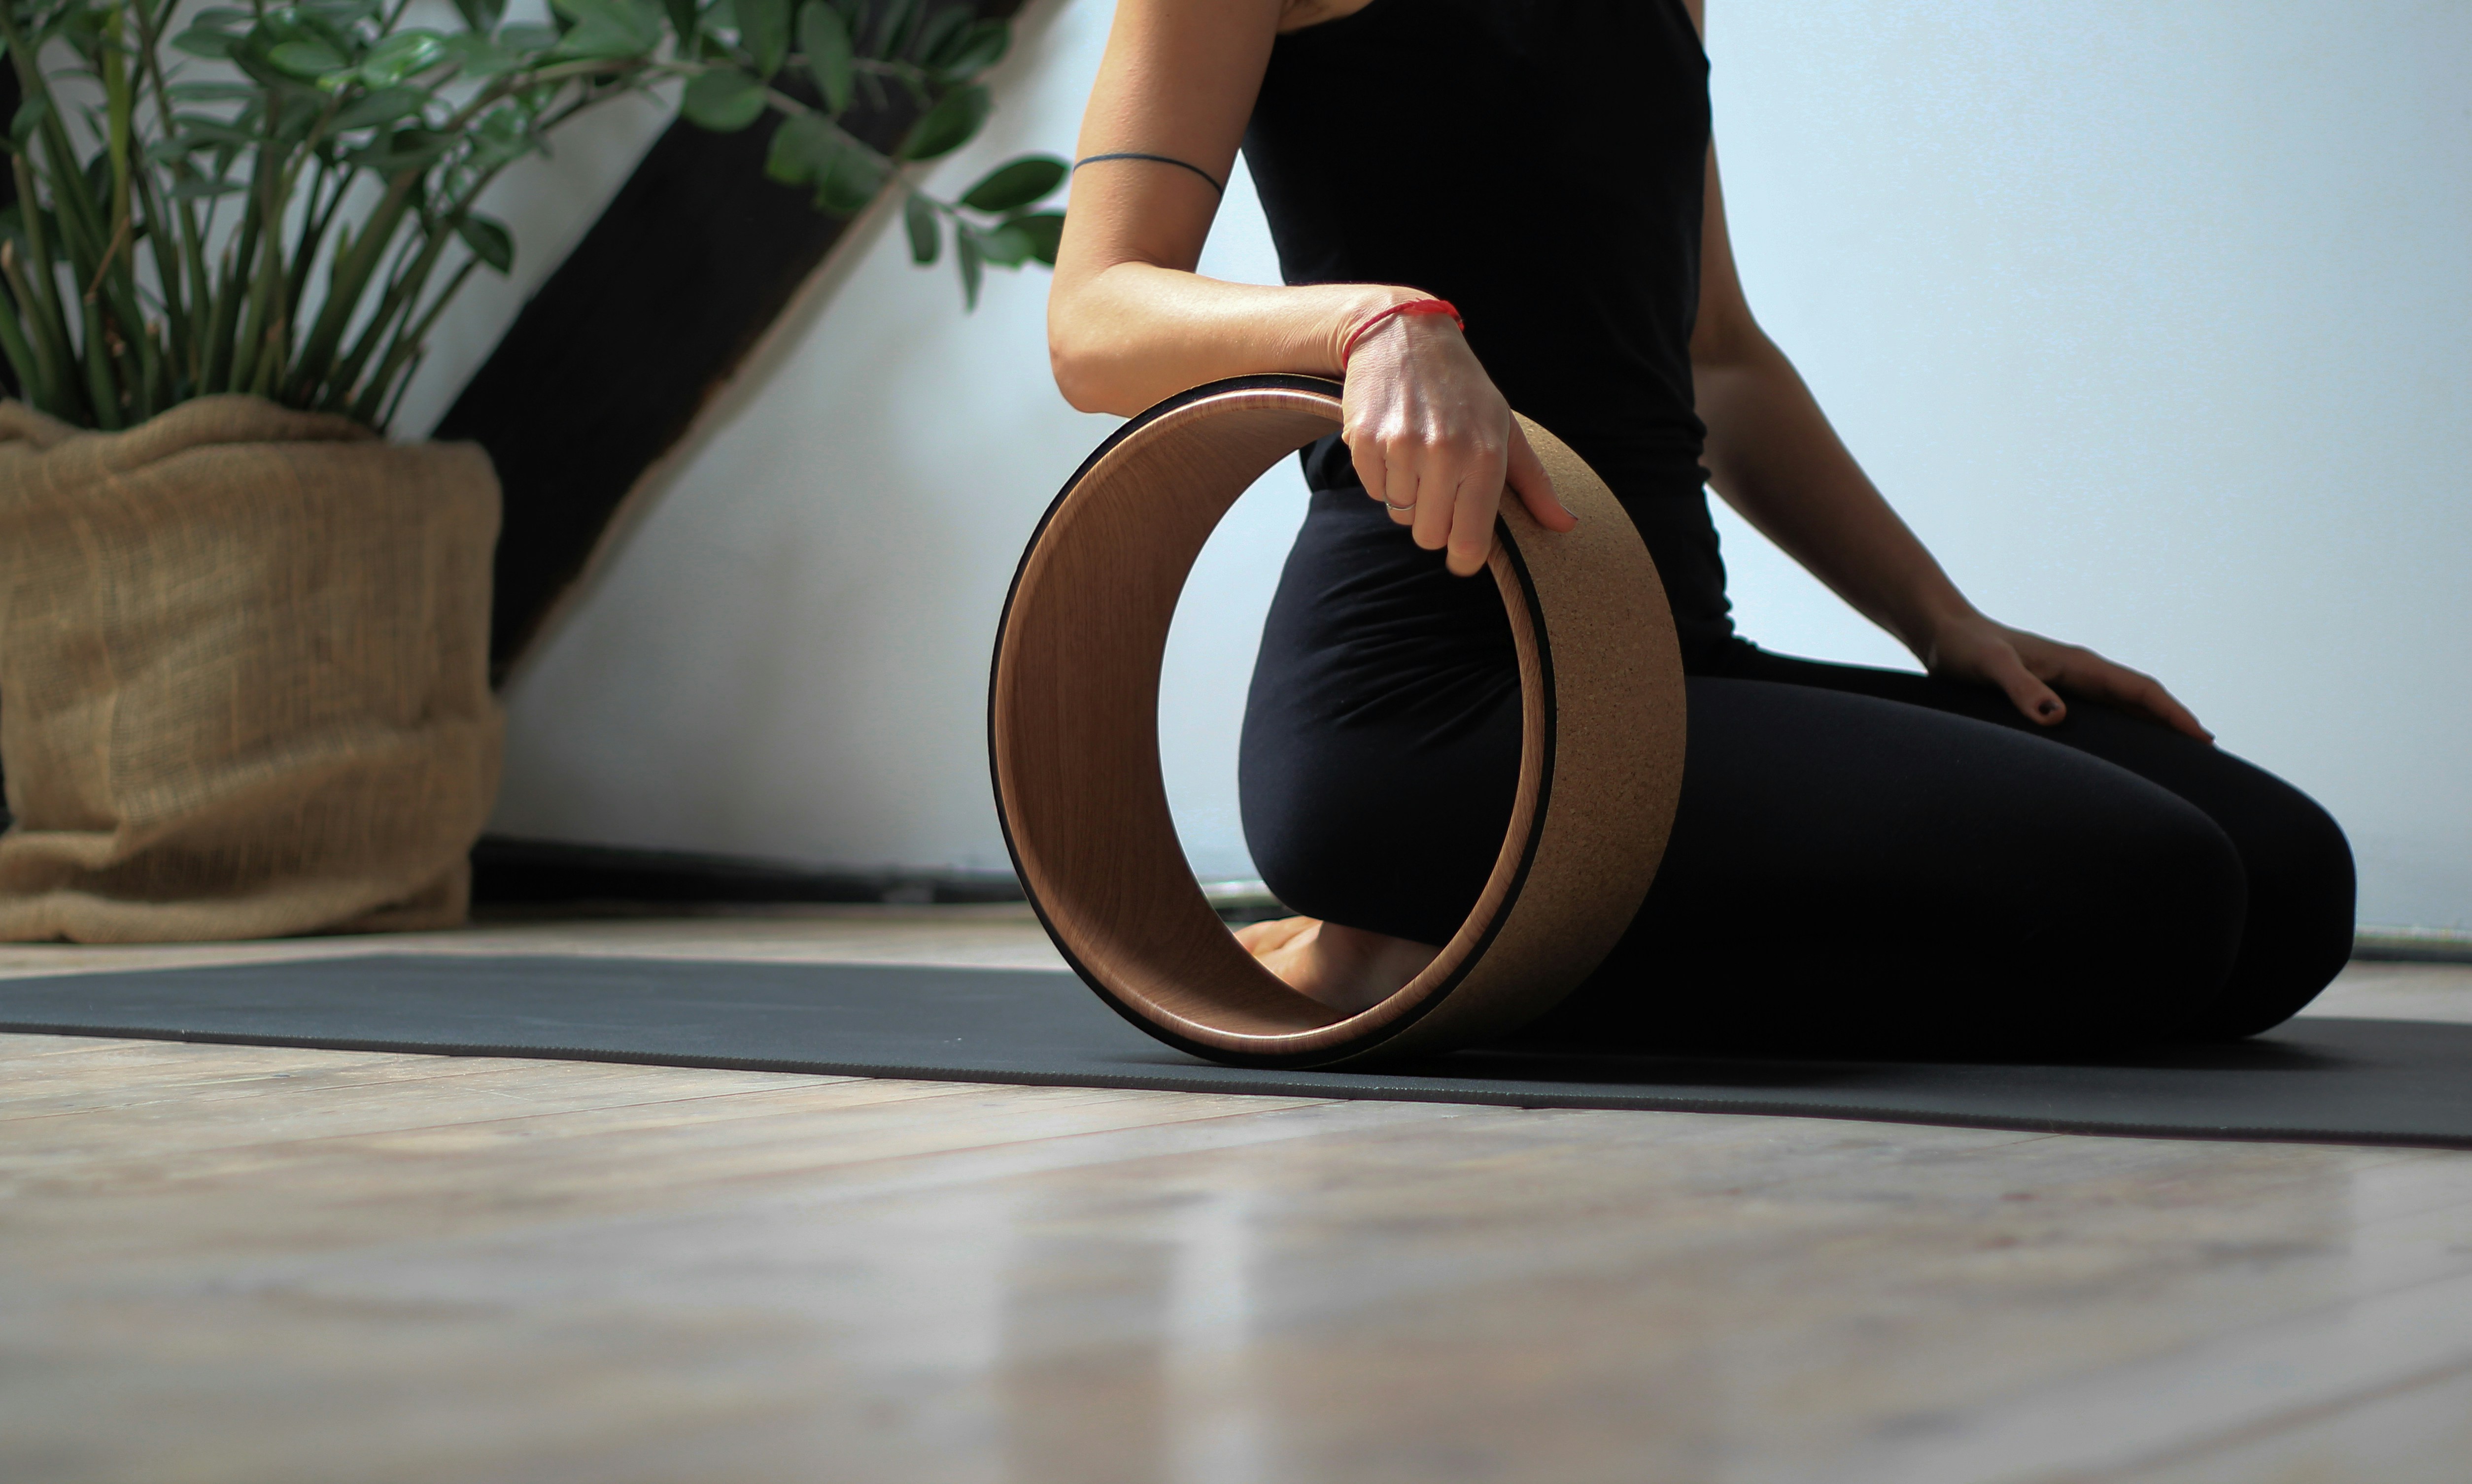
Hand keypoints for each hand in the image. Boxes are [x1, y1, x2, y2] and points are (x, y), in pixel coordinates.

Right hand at [1339, 307, 1576, 575]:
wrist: (1402, 333)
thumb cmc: (1462, 387)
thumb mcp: (1505, 428)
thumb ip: (1533, 483)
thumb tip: (1566, 526)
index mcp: (1484, 455)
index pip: (1469, 542)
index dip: (1464, 560)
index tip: (1462, 558)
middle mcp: (1443, 453)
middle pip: (1429, 536)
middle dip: (1433, 521)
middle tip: (1439, 485)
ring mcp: (1401, 447)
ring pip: (1398, 513)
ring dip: (1407, 494)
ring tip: (1416, 454)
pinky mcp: (1365, 440)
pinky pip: (1372, 489)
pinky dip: (1382, 476)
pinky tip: (1393, 443)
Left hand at [1923, 610, 2213, 742]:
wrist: (1943, 632)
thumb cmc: (1964, 648)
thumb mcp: (1990, 667)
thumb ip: (2020, 688)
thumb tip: (2056, 717)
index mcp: (2076, 664)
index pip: (2138, 689)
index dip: (2171, 713)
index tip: (2202, 738)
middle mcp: (2079, 670)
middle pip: (2140, 698)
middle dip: (2174, 722)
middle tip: (2207, 754)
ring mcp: (2068, 680)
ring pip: (2123, 705)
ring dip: (2152, 725)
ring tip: (2179, 756)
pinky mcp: (2051, 691)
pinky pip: (2100, 711)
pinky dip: (2122, 727)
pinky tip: (2123, 750)